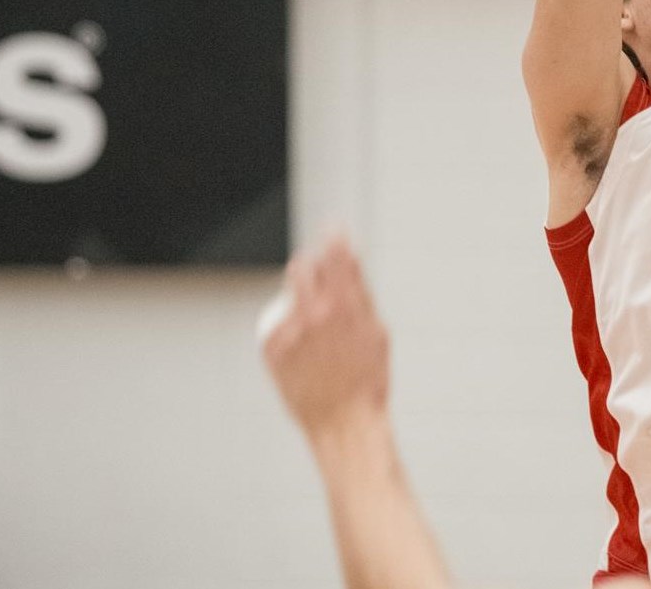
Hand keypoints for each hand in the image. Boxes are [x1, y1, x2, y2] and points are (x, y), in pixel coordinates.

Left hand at [262, 236, 390, 440]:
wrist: (344, 422)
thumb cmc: (367, 381)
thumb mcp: (377, 332)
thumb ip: (362, 294)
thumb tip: (352, 260)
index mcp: (347, 306)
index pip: (337, 254)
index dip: (335, 236)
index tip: (333, 228)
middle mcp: (316, 312)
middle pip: (304, 265)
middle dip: (313, 265)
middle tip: (319, 276)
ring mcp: (292, 330)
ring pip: (288, 287)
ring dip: (299, 287)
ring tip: (309, 305)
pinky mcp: (273, 348)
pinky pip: (278, 321)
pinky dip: (289, 324)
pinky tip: (303, 343)